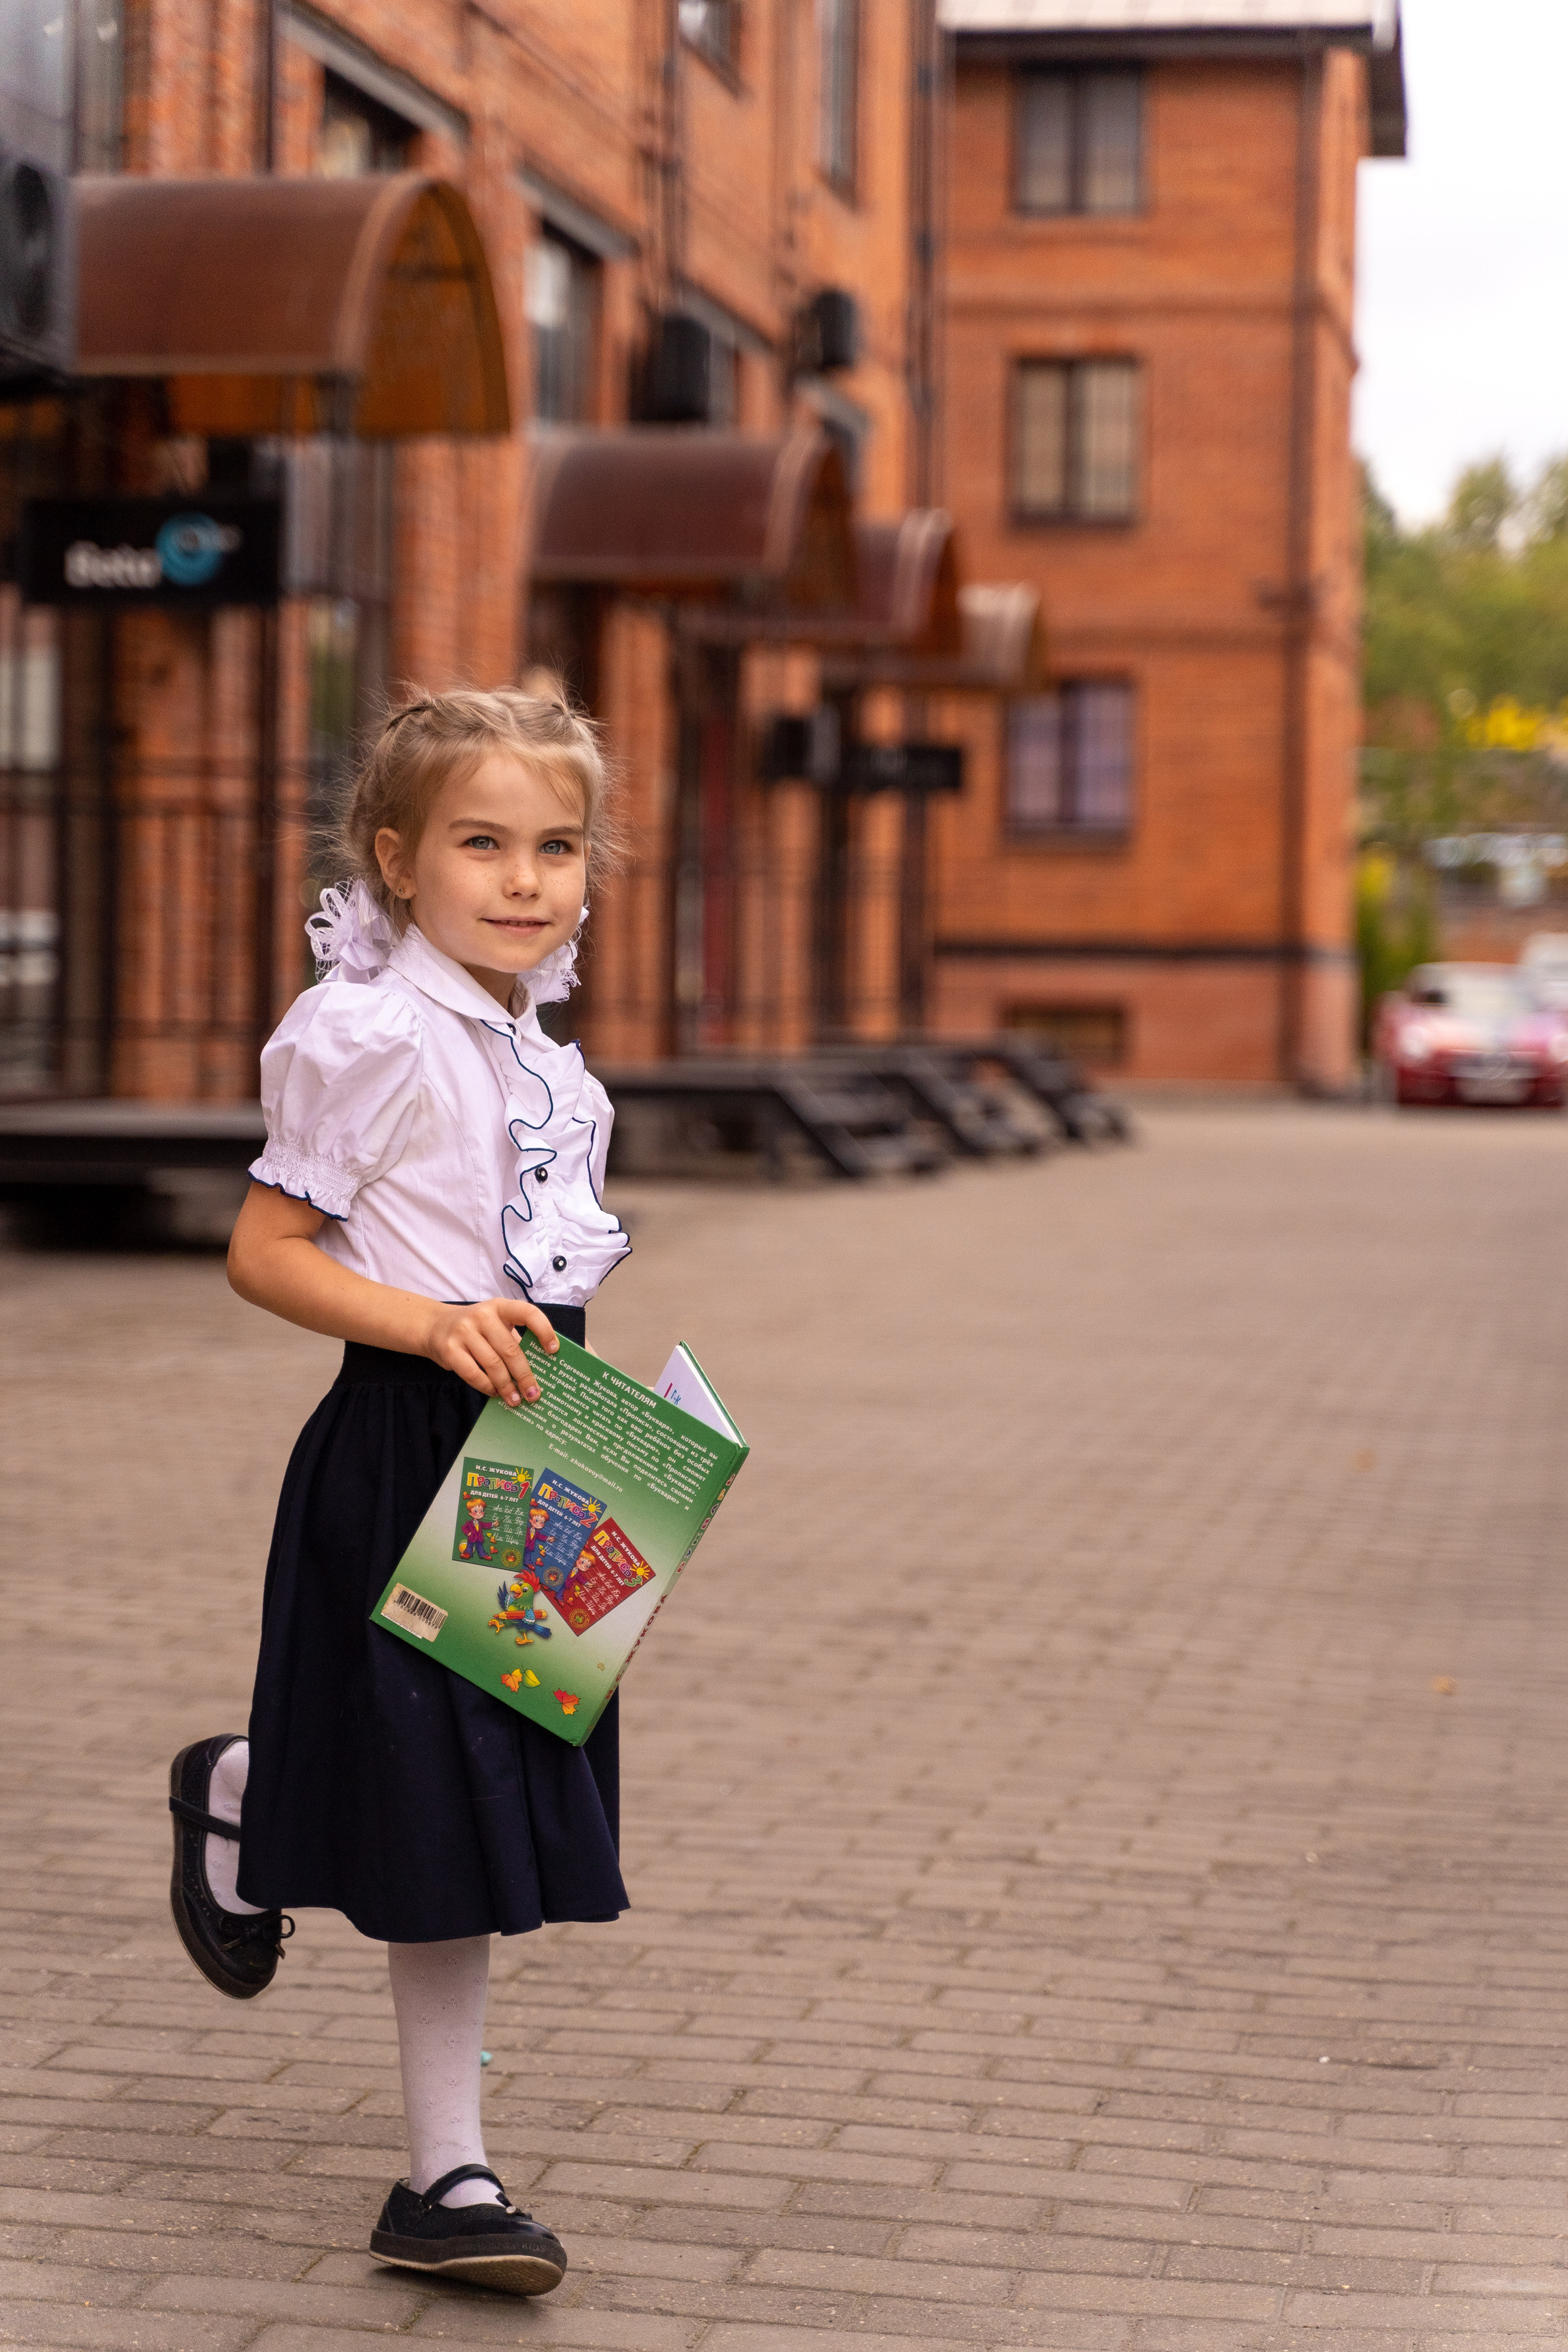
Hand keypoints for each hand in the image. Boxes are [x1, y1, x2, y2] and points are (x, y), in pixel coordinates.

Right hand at [424, 1297, 559, 1406]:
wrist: (434, 1325)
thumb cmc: (474, 1329)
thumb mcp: (494, 1323)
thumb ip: (512, 1339)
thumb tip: (538, 1369)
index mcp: (500, 1306)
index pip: (528, 1313)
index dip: (544, 1331)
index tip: (554, 1350)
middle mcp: (483, 1315)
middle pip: (511, 1349)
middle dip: (525, 1375)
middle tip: (534, 1394)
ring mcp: (464, 1331)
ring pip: (493, 1365)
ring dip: (507, 1386)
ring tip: (515, 1400)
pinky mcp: (450, 1349)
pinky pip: (473, 1373)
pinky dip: (487, 1386)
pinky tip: (495, 1393)